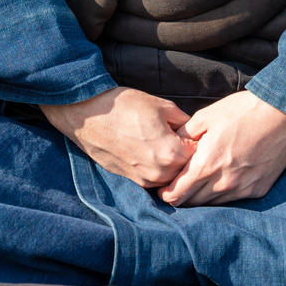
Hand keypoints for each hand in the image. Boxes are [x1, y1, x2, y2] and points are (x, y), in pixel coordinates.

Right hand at [41, 86, 193, 188]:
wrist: (86, 114)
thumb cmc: (123, 106)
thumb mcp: (162, 106)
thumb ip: (184, 122)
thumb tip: (194, 132)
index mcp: (171, 153)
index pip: (199, 156)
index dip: (199, 143)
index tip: (195, 134)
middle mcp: (159, 172)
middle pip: (186, 171)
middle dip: (187, 157)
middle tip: (182, 140)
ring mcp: (143, 179)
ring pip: (170, 178)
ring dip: (172, 166)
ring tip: (164, 145)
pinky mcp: (130, 180)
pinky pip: (152, 180)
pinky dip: (156, 169)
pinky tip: (149, 151)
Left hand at [158, 90, 285, 206]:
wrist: (285, 113)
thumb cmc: (243, 110)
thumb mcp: (206, 116)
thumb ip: (183, 136)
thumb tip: (169, 147)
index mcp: (207, 165)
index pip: (177, 195)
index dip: (166, 194)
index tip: (162, 188)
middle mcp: (224, 183)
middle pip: (192, 203)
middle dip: (181, 196)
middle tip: (176, 186)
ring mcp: (243, 188)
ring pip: (212, 204)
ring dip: (202, 196)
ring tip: (198, 183)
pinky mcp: (258, 190)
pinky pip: (233, 199)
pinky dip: (223, 193)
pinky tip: (221, 179)